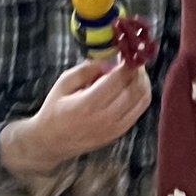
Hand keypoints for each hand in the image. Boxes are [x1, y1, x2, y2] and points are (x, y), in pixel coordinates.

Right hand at [1, 57, 152, 181]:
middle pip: (136, 88)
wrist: (52, 141)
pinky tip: (131, 88)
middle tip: (132, 61)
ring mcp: (114, 128)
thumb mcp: (64, 83)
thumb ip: (87, 70)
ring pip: (142, 100)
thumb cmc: (55, 110)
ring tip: (133, 72)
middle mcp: (105, 118)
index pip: (119, 79)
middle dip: (137, 71)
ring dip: (142, 82)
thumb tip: (109, 60)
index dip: (127, 63)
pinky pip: (139, 110)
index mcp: (88, 104)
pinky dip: (140, 96)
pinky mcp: (119, 133)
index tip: (127, 54)